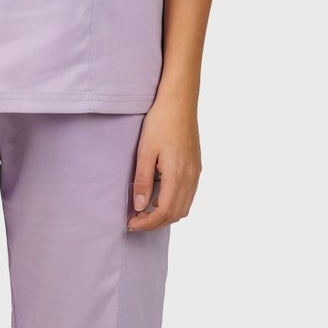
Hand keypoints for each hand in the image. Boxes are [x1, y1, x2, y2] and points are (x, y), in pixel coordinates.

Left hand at [128, 91, 201, 230]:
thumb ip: (143, 181)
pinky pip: (188, 195)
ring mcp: (196, 173)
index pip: (164, 211)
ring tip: (145, 213)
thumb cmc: (160, 123)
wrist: (180, 102)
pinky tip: (159, 199)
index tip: (131, 224)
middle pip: (176, 213)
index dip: (148, 222)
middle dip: (155, 222)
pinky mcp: (196, 167)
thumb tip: (140, 207)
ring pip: (184, 207)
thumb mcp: (145, 151)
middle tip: (135, 222)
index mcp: (178, 175)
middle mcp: (191, 177)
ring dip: (165, 215)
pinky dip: (174, 204)